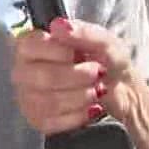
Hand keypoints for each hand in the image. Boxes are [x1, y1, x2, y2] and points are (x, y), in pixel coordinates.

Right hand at [10, 18, 148, 148]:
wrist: (122, 91)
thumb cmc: (108, 61)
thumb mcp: (105, 41)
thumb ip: (84, 31)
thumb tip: (60, 26)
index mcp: (36, 44)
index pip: (30, 45)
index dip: (56, 51)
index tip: (75, 53)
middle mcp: (26, 70)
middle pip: (42, 77)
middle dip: (77, 76)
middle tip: (96, 72)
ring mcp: (29, 96)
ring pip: (49, 102)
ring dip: (81, 96)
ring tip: (96, 89)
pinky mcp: (39, 120)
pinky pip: (52, 122)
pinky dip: (78, 114)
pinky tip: (89, 106)